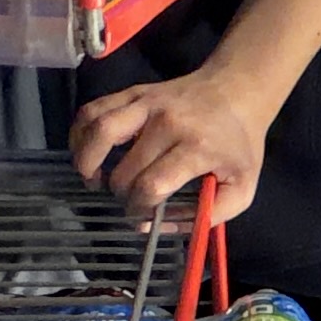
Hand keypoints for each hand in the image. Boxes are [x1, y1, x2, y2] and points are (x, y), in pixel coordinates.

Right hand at [69, 74, 267, 221]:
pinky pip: (92, 111)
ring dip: (86, 163)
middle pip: (125, 169)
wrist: (237, 91)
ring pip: (99, 132)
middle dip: (120, 194)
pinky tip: (85, 153)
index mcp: (197, 147)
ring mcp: (146, 103)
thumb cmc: (239, 144)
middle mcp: (168, 122)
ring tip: (93, 179)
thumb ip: (207, 216)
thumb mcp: (242, 188)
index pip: (152, 184)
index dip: (140, 207)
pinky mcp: (133, 92)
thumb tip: (156, 228)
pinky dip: (79, 134)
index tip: (144, 213)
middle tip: (127, 200)